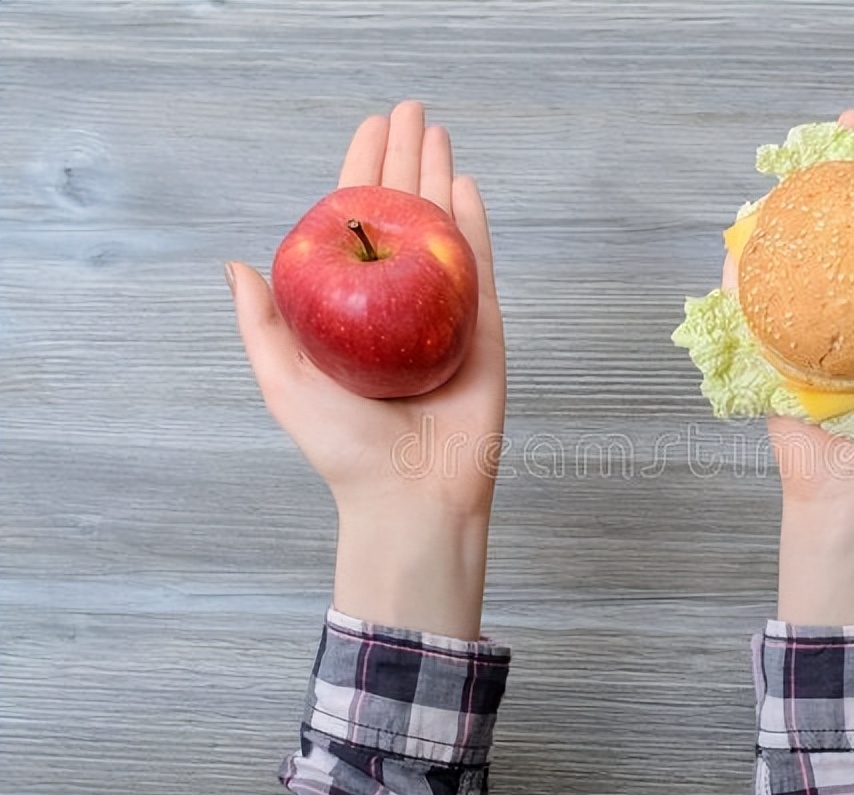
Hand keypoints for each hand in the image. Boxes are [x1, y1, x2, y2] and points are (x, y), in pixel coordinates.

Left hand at [227, 101, 502, 638]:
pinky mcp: (484, 328)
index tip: (365, 129)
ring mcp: (445, 311)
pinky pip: (480, 265)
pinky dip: (475, 224)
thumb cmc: (345, 449)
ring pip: (442, 227)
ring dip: (439, 175)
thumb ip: (264, 324)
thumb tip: (237, 265)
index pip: (355, 224)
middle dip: (404, 157)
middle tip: (408, 109)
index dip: (359, 172)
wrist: (412, 494)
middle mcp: (399, 301)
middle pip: (402, 212)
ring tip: (435, 129)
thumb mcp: (284, 381)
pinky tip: (466, 184)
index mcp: (355, 308)